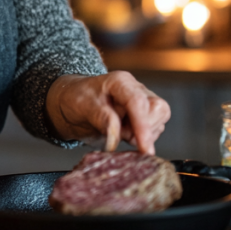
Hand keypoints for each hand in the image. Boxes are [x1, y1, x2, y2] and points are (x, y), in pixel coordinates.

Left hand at [45, 71, 170, 153]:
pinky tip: (125, 135)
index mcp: (121, 82)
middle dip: (144, 129)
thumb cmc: (77, 99)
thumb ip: (100, 117)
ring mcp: (143, 103)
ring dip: (142, 135)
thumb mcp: (83, 105)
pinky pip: (154, 131)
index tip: (143, 147)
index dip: (143, 125)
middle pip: (157, 110)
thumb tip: (116, 133)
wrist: (72, 104)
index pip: (139, 102)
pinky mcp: (145, 117)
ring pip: (158, 122)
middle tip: (122, 135)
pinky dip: (142, 139)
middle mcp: (136, 90)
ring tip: (120, 132)